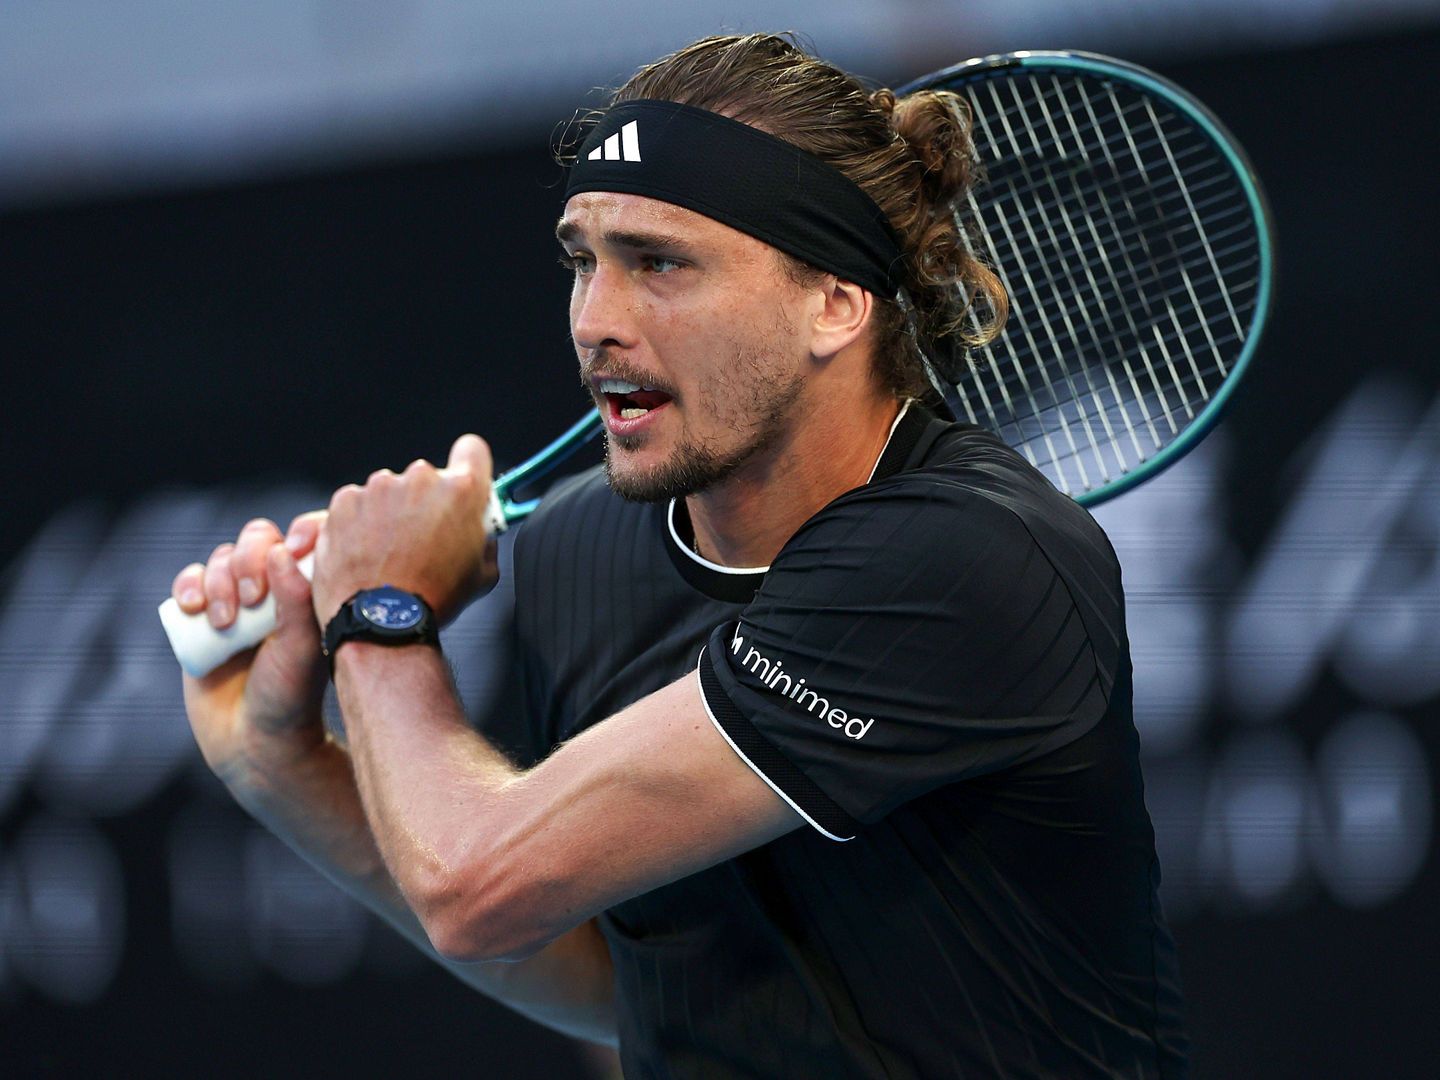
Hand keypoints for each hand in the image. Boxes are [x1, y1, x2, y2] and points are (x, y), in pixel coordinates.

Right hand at [171, 515, 329, 784]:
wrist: (252, 741)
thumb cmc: (290, 696)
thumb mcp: (303, 648)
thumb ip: (297, 600)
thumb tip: (282, 551)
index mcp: (312, 590)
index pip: (309, 535)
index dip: (302, 529)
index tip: (297, 547)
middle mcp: (278, 589)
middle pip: (259, 539)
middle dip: (250, 560)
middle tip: (252, 600)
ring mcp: (239, 600)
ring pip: (223, 558)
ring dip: (219, 581)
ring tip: (225, 623)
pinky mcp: (203, 615)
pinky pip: (191, 579)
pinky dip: (189, 584)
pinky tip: (194, 608)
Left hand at [311, 434, 499, 627]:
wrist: (381, 623)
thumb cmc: (431, 601)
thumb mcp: (483, 575)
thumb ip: (485, 541)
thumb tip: (482, 536)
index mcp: (462, 492)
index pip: (473, 450)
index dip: (470, 465)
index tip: (465, 477)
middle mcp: (420, 480)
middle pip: (426, 478)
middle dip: (425, 502)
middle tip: (422, 540)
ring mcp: (379, 488)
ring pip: (389, 491)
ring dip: (390, 513)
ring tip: (388, 554)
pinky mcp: (345, 502)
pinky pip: (356, 504)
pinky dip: (359, 523)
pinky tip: (365, 554)